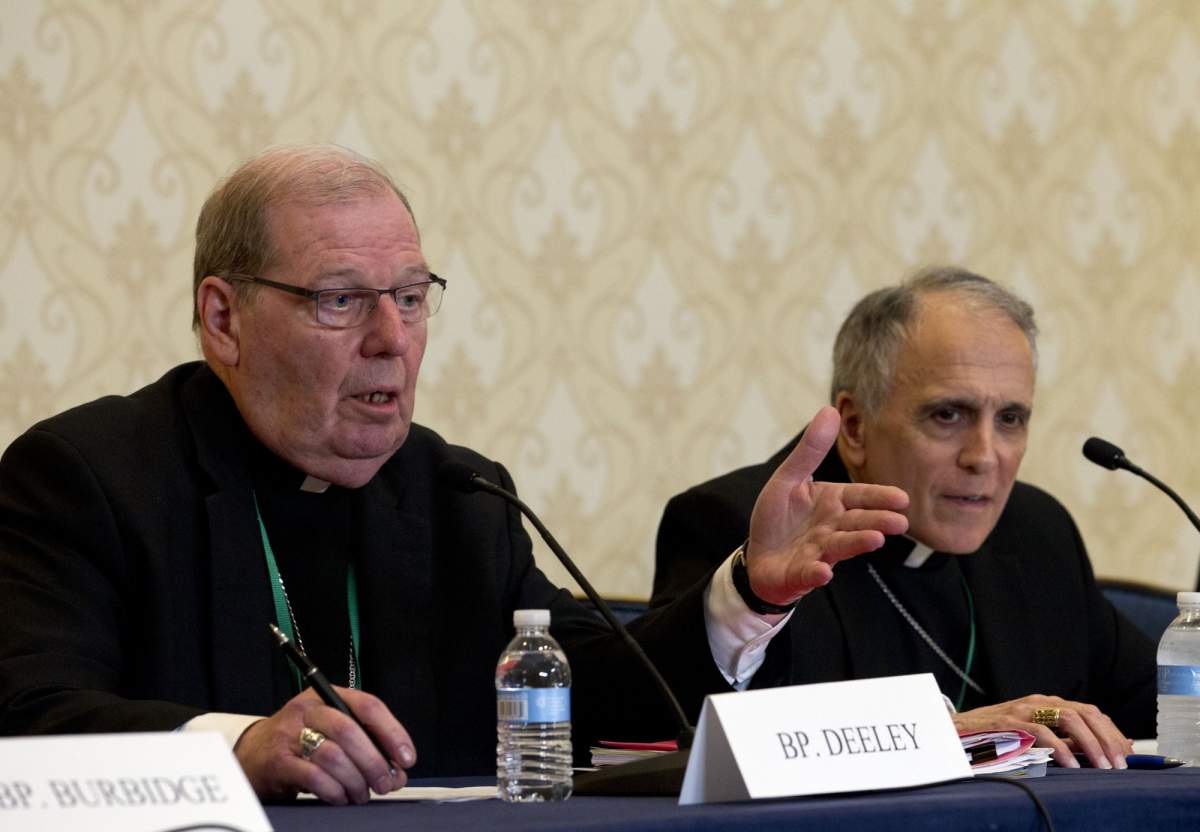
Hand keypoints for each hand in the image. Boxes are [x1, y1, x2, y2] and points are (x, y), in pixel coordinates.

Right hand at [234, 687, 416, 802]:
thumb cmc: (300, 740)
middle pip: (350, 731)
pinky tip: (340, 797)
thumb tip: (397, 770)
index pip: (368, 705)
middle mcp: (308, 710)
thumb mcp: (330, 729)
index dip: (392, 732)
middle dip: (375, 762)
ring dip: (356, 780)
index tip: (406, 757)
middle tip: (386, 783)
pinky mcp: (278, 762)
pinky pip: (314, 777)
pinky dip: (334, 791)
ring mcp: (289, 735)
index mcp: (327, 696)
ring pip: (334, 756)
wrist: (253, 754)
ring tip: (362, 794)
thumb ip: (363, 742)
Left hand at [745, 406, 908, 605]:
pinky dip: (816, 573)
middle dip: (877, 521)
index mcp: (831, 502)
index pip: (859, 497)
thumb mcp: (788, 479)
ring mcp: (818, 552)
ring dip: (857, 543)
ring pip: (840, 547)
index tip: (901, 498)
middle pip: (857, 522)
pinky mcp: (801, 574)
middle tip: (899, 522)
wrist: (759, 559)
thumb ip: (809, 451)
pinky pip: (809, 574)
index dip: (879, 497)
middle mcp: (831, 527)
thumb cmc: (778, 518)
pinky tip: (824, 572)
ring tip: (875, 539)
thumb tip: (830, 410)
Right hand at [952, 694, 1132, 768]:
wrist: (954, 731)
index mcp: (1047, 704)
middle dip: (1108, 738)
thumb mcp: (1034, 735)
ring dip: (1091, 744)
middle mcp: (1038, 702)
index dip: (1112, 732)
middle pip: (1085, 712)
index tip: (1127, 755)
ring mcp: (1023, 710)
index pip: (1090, 712)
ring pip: (1068, 718)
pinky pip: (1041, 732)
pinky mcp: (1009, 723)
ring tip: (1102, 765)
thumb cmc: (995, 736)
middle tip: (1120, 764)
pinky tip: (1070, 764)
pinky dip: (1059, 748)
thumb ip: (1064, 740)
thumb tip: (1103, 749)